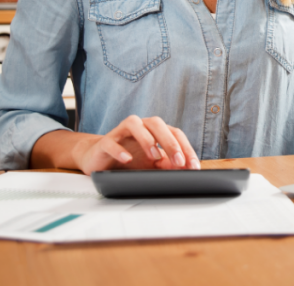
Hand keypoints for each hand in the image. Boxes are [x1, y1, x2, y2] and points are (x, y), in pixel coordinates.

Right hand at [71, 115, 200, 174]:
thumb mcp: (153, 165)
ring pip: (134, 124)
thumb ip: (168, 164)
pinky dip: (120, 150)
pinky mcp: (105, 142)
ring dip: (147, 139)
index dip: (186, 148)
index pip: (174, 133)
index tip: (193, 166)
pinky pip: (111, 142)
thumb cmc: (130, 160)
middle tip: (179, 161)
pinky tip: (127, 159)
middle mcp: (139, 126)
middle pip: (157, 124)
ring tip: (154, 156)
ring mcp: (121, 132)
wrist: (99, 159)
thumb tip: (186, 169)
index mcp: (154, 130)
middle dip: (170, 142)